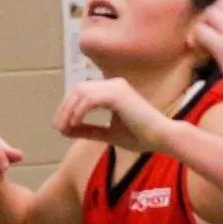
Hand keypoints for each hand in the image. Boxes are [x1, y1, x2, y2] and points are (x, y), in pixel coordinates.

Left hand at [55, 78, 172, 154]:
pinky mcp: (117, 94)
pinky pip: (89, 99)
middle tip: (58, 127)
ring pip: (81, 92)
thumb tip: (65, 130)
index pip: (82, 93)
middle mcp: (113, 84)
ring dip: (68, 110)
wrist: (164, 139)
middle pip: (77, 90)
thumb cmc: (141, 137)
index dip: (67, 107)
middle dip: (64, 108)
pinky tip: (74, 124)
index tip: (61, 126)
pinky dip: (79, 111)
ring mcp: (116, 86)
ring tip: (64, 128)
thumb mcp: (108, 134)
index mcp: (113, 90)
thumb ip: (88, 130)